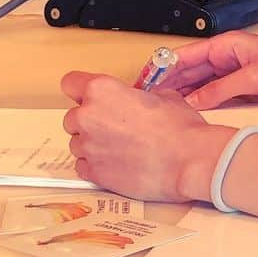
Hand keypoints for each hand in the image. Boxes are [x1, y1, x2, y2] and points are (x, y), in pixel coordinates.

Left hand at [62, 71, 229, 200]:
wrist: (187, 160)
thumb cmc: (179, 128)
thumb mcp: (163, 96)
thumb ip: (138, 96)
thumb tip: (137, 101)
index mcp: (102, 90)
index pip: (70, 83)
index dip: (80, 90)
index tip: (86, 96)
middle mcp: (88, 116)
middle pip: (73, 116)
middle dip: (90, 120)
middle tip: (113, 125)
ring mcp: (88, 146)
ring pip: (77, 142)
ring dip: (93, 144)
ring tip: (119, 147)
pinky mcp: (93, 173)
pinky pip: (83, 166)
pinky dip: (95, 165)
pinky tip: (117, 163)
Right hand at [155, 31, 257, 109]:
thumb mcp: (254, 78)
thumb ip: (221, 90)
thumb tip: (192, 102)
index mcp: (226, 45)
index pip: (185, 55)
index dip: (163, 68)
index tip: (145, 83)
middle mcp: (227, 58)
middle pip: (189, 72)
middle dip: (168, 86)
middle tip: (147, 106)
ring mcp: (235, 75)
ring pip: (200, 86)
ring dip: (183, 98)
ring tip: (162, 115)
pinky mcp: (244, 90)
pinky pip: (215, 97)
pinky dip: (202, 106)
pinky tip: (191, 118)